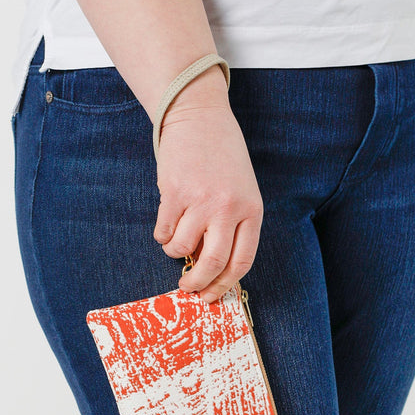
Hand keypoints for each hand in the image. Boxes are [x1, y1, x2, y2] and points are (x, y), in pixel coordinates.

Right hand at [152, 74, 263, 303]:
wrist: (200, 118)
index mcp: (252, 210)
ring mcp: (201, 200)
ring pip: (183, 248)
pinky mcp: (174, 193)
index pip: (243, 261)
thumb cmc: (223, 159)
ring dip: (175, 252)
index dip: (225, 284)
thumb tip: (209, 268)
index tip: (212, 296)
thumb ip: (232, 226)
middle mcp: (229, 208)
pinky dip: (162, 236)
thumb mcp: (240, 192)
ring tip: (175, 242)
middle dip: (198, 284)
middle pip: (214, 262)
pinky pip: (164, 231)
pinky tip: (167, 224)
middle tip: (187, 288)